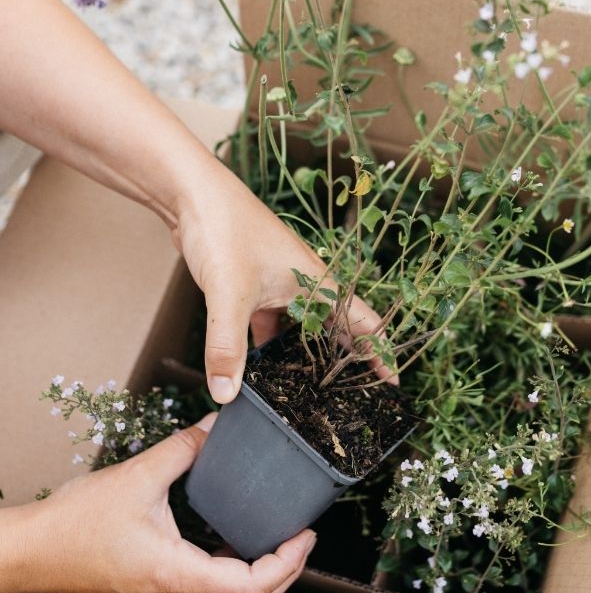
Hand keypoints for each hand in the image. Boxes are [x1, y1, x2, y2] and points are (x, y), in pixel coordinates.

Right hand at [0, 414, 314, 592]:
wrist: (29, 553)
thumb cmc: (75, 523)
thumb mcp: (139, 475)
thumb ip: (185, 448)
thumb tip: (217, 424)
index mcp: (175, 574)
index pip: (248, 589)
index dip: (286, 564)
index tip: (305, 534)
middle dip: (284, 576)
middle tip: (301, 539)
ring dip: (260, 581)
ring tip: (278, 542)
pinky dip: (233, 577)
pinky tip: (235, 544)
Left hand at [173, 165, 395, 403]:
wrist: (195, 195)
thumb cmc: (225, 230)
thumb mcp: (230, 294)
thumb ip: (228, 347)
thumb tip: (226, 393)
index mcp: (318, 282)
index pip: (364, 323)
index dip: (380, 353)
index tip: (393, 383)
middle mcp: (306, 284)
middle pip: (338, 329)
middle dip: (349, 361)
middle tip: (356, 397)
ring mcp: (282, 285)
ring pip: (304, 329)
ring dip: (309, 356)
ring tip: (313, 391)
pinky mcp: (256, 287)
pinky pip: (274, 324)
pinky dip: (272, 346)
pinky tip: (263, 367)